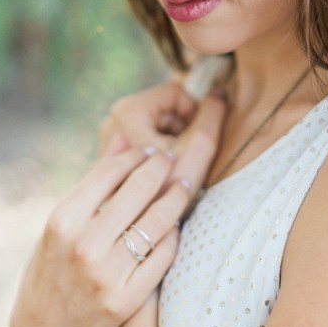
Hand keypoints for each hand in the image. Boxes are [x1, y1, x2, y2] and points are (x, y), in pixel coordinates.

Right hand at [10, 149, 181, 326]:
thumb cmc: (54, 265)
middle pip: (138, 190)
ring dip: (176, 197)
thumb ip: (95, 180)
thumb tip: (124, 135)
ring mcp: (107, 275)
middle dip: (160, 168)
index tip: (148, 149)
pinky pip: (163, 255)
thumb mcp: (63, 223)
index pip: (109, 172)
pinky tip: (175, 223)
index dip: (134, 155)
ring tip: (182, 185)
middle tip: (171, 158)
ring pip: (158, 221)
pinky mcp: (126, 300)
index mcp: (63, 221)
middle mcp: (84, 246)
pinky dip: (173, 234)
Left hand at [98, 82, 227, 203]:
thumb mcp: (197, 153)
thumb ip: (210, 118)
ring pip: (153, 123)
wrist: (128, 236)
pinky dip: (155, 151)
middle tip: (183, 157)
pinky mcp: (108, 150)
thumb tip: (219, 91)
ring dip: (169, 141)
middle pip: (163, 108)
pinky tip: (158, 174)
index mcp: (129, 112)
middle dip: (179, 130)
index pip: (175, 94)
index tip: (195, 140)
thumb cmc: (166, 194)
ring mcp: (107, 136)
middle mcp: (112, 119)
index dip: (194, 114)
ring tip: (172, 168)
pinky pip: (141, 137)